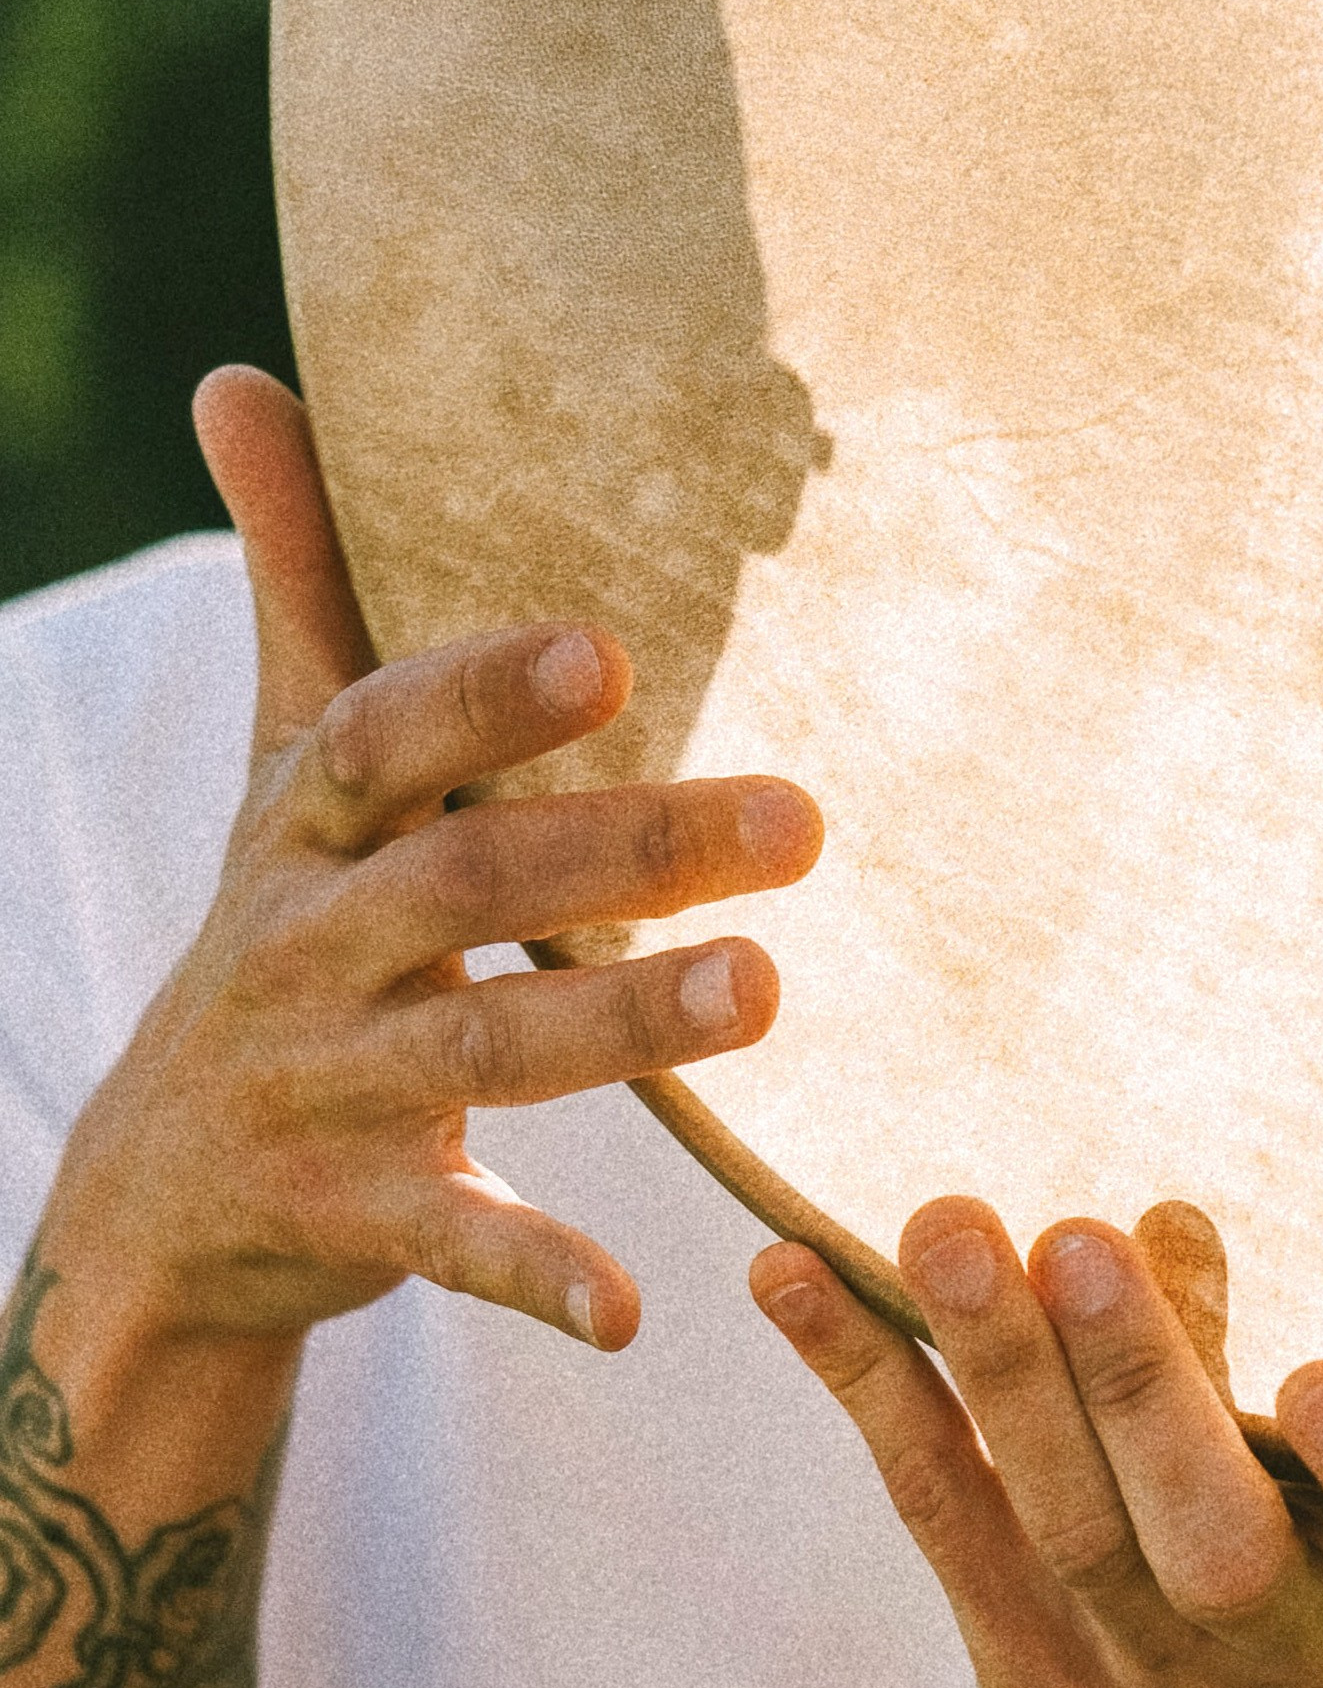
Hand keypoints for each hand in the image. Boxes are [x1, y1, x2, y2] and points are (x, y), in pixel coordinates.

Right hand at [38, 366, 821, 1356]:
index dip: (480, 692)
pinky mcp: (355, 1221)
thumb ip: (295, 580)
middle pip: (464, 885)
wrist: (157, 1192)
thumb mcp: (277, 763)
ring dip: (622, 1026)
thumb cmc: (281, 926)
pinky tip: (634, 1311)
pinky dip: (538, 1274)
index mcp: (301, 823)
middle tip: (799, 820)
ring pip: (478, 1052)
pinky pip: (452, 1242)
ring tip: (767, 991)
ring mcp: (324, 1091)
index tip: (612, 650)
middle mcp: (303, 947)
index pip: (377, 737)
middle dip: (624, 849)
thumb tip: (243, 375)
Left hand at [751, 1198, 1322, 1687]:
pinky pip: (938, 1512)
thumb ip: (1272, 1358)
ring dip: (997, 1367)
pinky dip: (865, 1381)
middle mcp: (1286, 1655)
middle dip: (1143, 1389)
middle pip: (1217, 1546)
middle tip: (1081, 1241)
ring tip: (946, 1228)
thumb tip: (1165, 1224)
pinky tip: (787, 1276)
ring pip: (1064, 1525)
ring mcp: (1143, 1682)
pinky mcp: (1023, 1672)